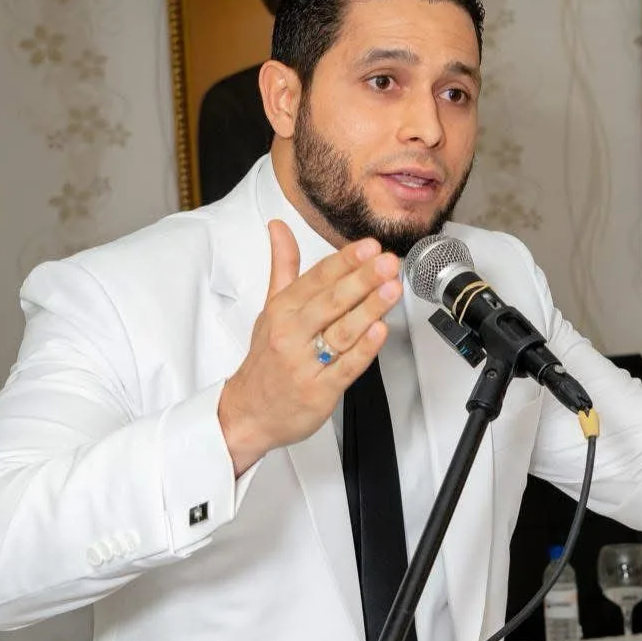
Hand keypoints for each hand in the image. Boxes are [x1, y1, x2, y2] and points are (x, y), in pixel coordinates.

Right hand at [218, 222, 400, 475]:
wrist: (249, 413)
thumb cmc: (266, 360)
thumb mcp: (270, 308)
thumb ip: (282, 267)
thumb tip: (278, 227)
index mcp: (282, 311)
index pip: (316, 279)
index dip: (344, 261)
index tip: (368, 246)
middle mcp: (291, 334)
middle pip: (330, 302)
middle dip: (361, 279)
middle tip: (387, 262)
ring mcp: (305, 364)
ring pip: (341, 332)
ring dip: (369, 309)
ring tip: (392, 289)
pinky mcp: (319, 391)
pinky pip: (345, 367)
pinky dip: (364, 349)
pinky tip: (380, 331)